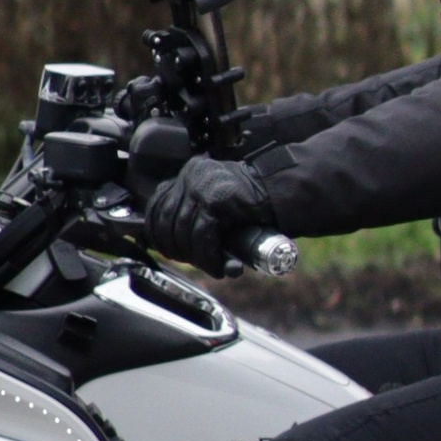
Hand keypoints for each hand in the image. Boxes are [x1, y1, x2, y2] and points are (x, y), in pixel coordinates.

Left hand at [143, 156, 272, 272]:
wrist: (284, 193)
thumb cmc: (253, 205)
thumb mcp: (216, 208)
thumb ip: (194, 218)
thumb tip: (169, 247)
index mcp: (189, 174)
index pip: (156, 206)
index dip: (158, 234)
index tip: (171, 252)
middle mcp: (192, 174)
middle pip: (166, 220)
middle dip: (177, 249)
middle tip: (196, 262)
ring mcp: (202, 183)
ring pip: (182, 229)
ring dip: (196, 256)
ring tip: (211, 266)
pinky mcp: (216, 196)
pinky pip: (202, 234)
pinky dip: (208, 255)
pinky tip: (218, 264)